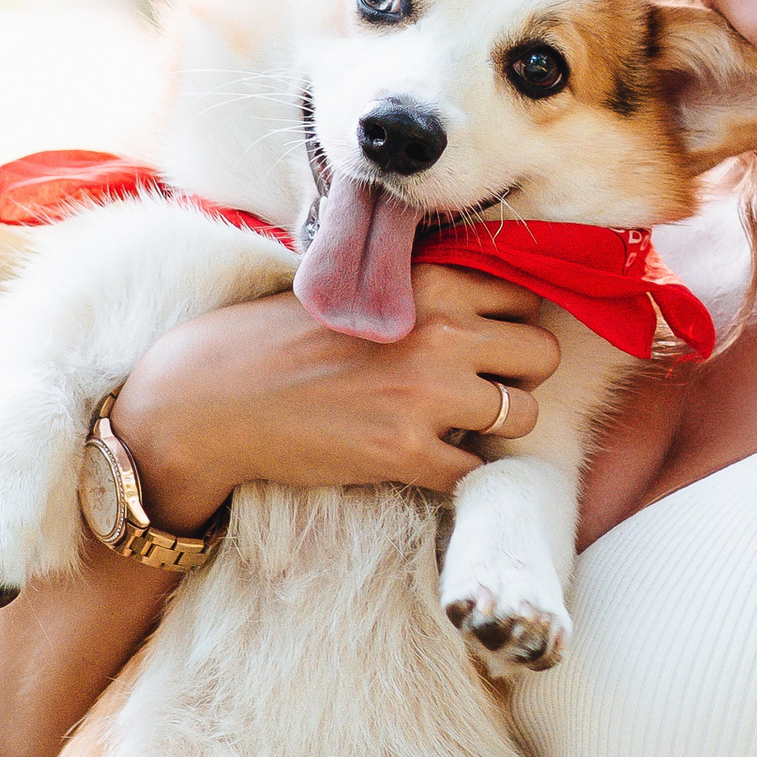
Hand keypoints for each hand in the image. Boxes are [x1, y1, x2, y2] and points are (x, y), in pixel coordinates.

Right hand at [110, 266, 561, 529]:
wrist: (215, 395)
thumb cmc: (282, 338)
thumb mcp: (362, 289)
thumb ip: (427, 293)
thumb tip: (494, 309)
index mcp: (431, 282)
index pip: (526, 300)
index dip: (509, 328)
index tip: (485, 346)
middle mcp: (442, 332)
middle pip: (542, 355)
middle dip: (517, 377)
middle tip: (475, 391)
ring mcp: (427, 394)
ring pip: (523, 416)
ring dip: (493, 428)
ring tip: (448, 427)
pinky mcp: (407, 452)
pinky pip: (473, 472)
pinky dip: (455, 473)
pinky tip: (419, 460)